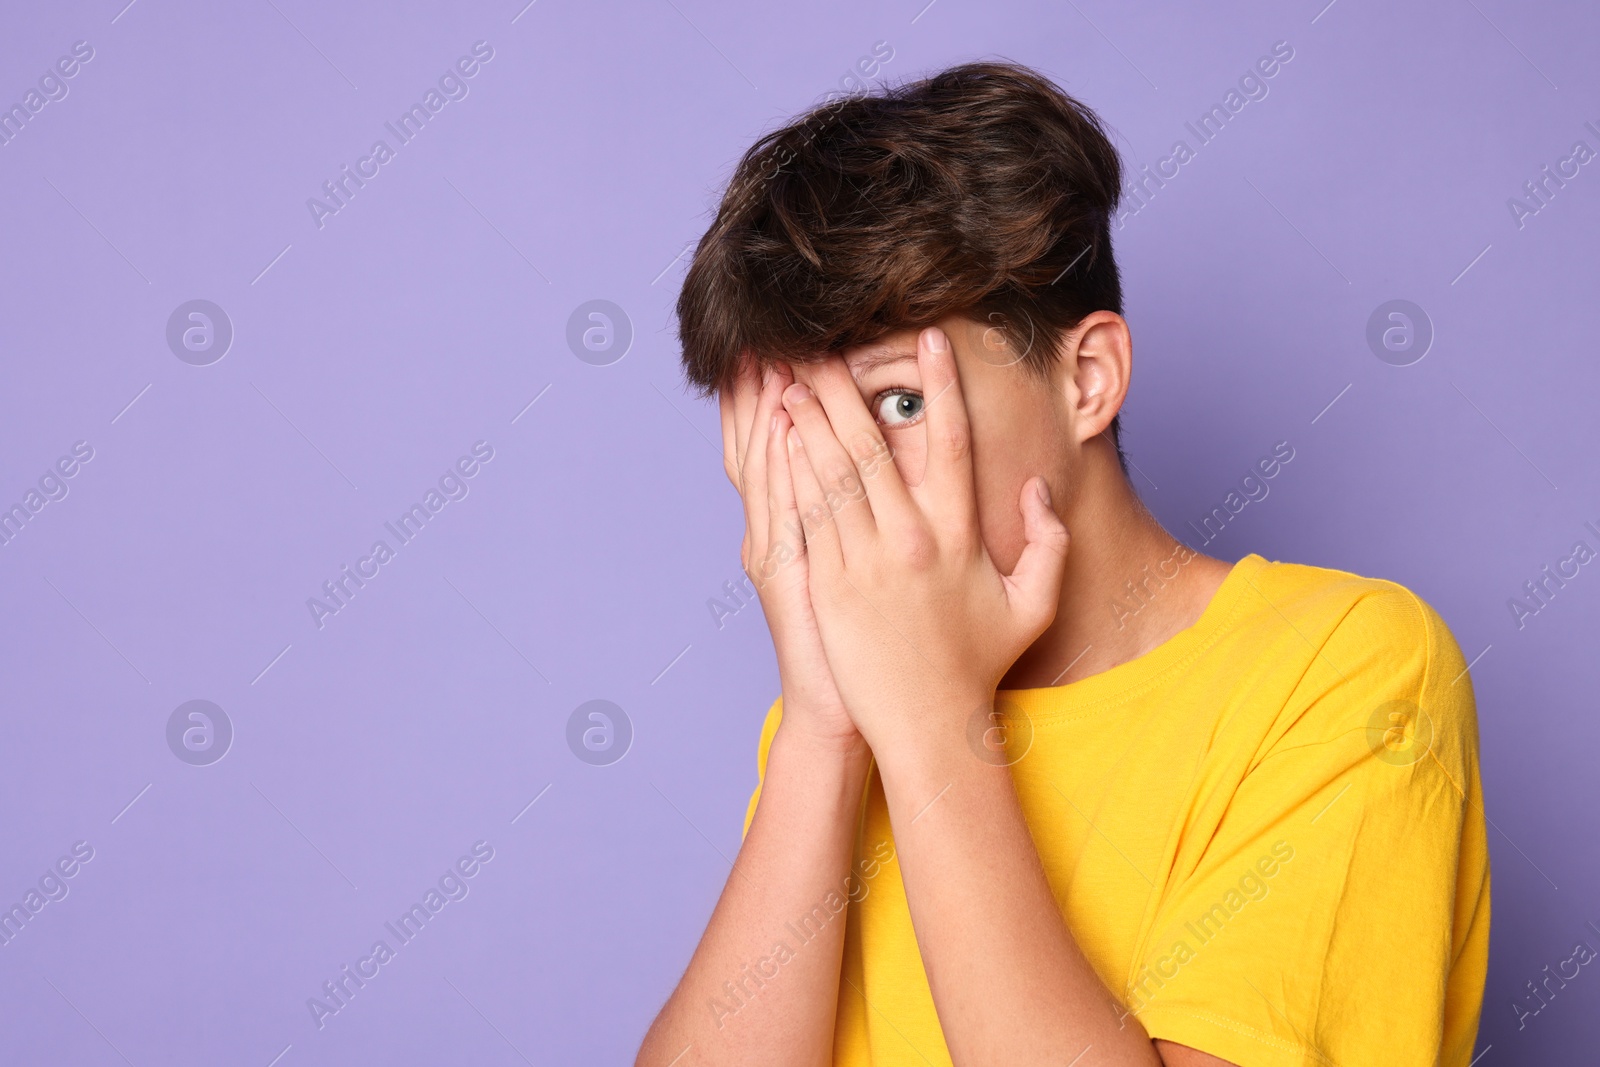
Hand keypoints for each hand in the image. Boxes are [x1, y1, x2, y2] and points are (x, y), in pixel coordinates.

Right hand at [720, 358, 860, 750]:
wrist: (842, 711)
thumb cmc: (859, 646)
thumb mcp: (841, 577)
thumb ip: (846, 521)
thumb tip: (860, 462)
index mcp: (789, 529)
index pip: (774, 447)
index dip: (768, 399)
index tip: (776, 348)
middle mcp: (773, 533)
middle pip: (760, 445)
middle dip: (762, 389)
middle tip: (767, 335)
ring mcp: (776, 552)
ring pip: (765, 468)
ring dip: (765, 412)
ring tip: (770, 360)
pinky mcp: (789, 576)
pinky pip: (783, 510)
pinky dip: (781, 467)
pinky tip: (786, 427)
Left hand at [780, 326, 1069, 755]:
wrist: (926, 724)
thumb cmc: (977, 665)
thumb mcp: (1033, 606)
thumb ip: (1048, 544)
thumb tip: (1038, 490)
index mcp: (958, 534)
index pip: (951, 442)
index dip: (942, 386)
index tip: (930, 340)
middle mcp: (909, 538)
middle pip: (870, 445)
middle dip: (842, 389)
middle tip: (821, 346)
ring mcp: (864, 561)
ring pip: (830, 473)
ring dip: (807, 420)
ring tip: (790, 378)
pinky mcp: (827, 584)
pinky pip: (806, 515)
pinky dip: (791, 471)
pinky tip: (779, 440)